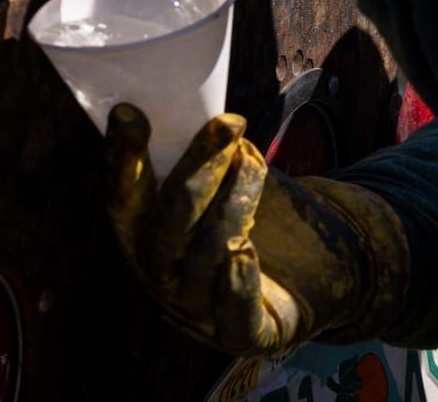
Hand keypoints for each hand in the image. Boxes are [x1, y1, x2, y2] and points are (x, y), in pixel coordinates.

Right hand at [105, 104, 408, 355]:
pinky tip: (245, 253)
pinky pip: (235, 316)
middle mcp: (164, 277)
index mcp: (147, 238)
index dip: (122, 162)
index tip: (131, 112)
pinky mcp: (245, 335)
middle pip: (166, 228)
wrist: (315, 277)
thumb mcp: (228, 185)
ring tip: (254, 161)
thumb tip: (208, 101)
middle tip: (228, 124)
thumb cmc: (259, 221)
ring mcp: (201, 311)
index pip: (124, 202)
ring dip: (231, 205)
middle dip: (195, 172)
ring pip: (205, 258)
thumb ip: (211, 156)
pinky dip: (237, 285)